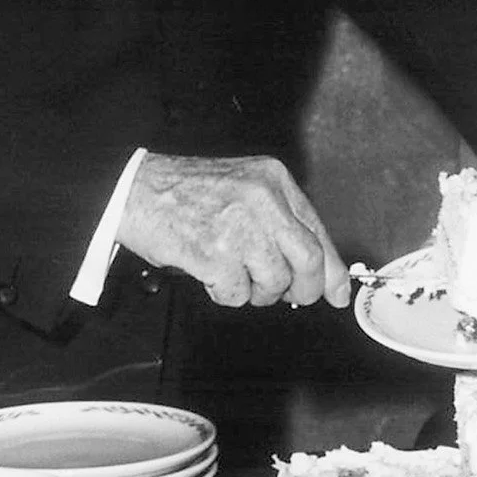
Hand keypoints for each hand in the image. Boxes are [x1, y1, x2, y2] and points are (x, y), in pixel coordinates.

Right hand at [117, 153, 349, 309]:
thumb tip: (314, 270)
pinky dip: (225, 294)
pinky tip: (210, 273)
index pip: (317, 231)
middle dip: (304, 289)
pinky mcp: (216, 254)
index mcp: (273, 180)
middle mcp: (263, 200)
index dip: (332, 269)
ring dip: (255, 291)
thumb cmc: (187, 193)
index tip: (339, 292)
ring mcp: (240, 227)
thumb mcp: (245, 188)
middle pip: (308, 261)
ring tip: (232, 272)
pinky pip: (237, 295)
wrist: (137, 190)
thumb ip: (279, 221)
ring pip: (274, 282)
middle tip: (291, 296)